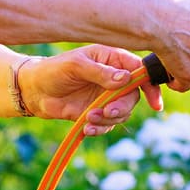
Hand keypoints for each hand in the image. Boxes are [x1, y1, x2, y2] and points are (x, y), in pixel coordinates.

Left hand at [18, 44, 163, 135]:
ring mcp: (108, 97)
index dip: (150, 86)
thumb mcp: (76, 65)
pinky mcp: (98, 113)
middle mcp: (114, 79)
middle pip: (133, 96)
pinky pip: (109, 124)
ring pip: (122, 113)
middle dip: (122, 107)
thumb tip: (125, 79)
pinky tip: (86, 128)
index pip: (140, 71)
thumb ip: (101, 72)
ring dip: (108, 120)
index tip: (154, 103)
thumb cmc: (54, 70)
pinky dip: (100, 128)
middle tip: (107, 112)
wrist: (34, 90)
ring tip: (88, 119)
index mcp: (113, 60)